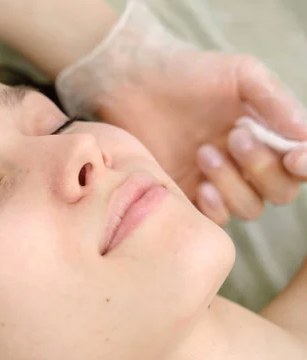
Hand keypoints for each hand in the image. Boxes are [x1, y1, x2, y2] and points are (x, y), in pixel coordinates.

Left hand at [97, 53, 305, 225]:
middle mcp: (247, 163)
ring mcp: (218, 182)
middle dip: (262, 168)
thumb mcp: (240, 74)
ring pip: (250, 207)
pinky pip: (215, 220)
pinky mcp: (187, 195)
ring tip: (203, 152)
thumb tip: (305, 135)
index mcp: (268, 134)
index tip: (292, 157)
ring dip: (234, 185)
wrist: (136, 84)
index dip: (304, 166)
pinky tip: (200, 186)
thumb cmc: (190, 73)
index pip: (300, 163)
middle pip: (280, 191)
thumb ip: (275, 101)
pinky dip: (216, 209)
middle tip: (234, 137)